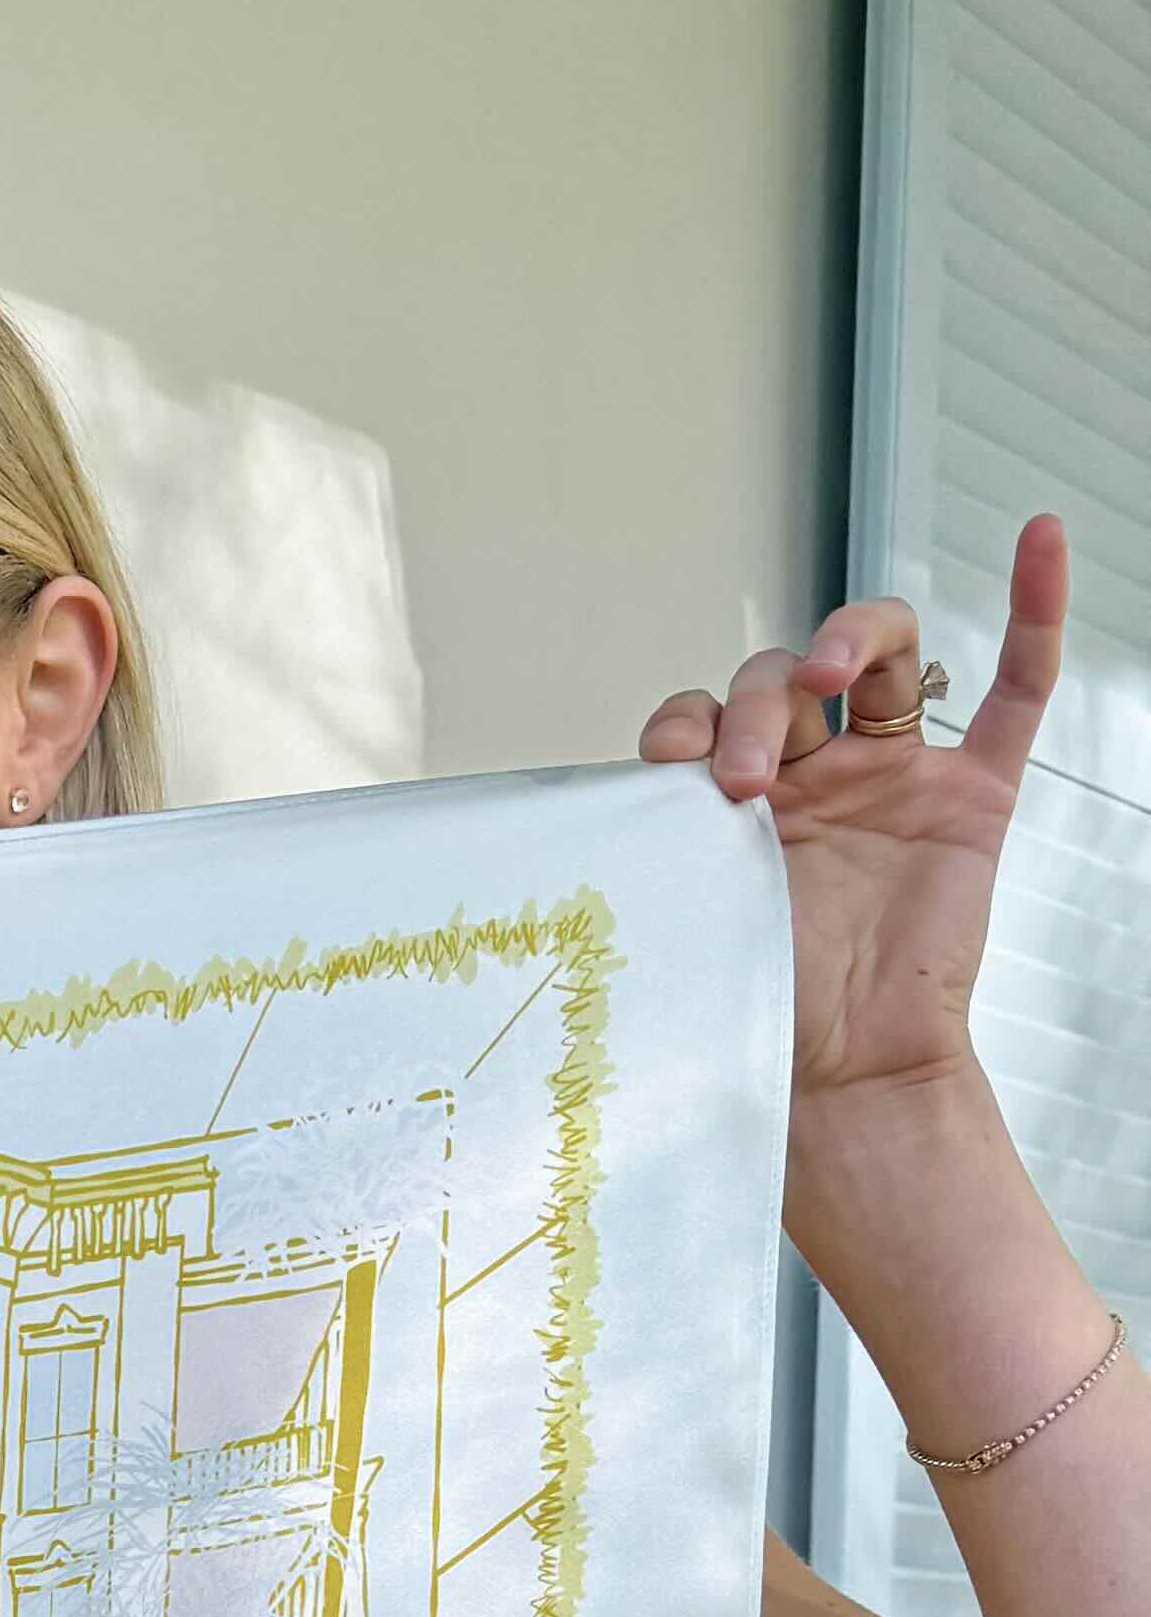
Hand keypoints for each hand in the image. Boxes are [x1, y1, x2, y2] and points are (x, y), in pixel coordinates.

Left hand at [640, 521, 1060, 1145]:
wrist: (839, 1077)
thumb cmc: (758, 1010)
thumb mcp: (681, 913)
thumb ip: (654, 848)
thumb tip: (580, 825)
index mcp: (735, 806)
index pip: (703, 713)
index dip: (686, 721)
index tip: (673, 769)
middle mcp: (813, 780)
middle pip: (784, 675)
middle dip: (758, 704)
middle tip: (744, 781)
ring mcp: (895, 781)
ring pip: (884, 656)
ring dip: (850, 640)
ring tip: (830, 678)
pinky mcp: (972, 798)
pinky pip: (1017, 686)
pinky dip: (1033, 608)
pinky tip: (1037, 539)